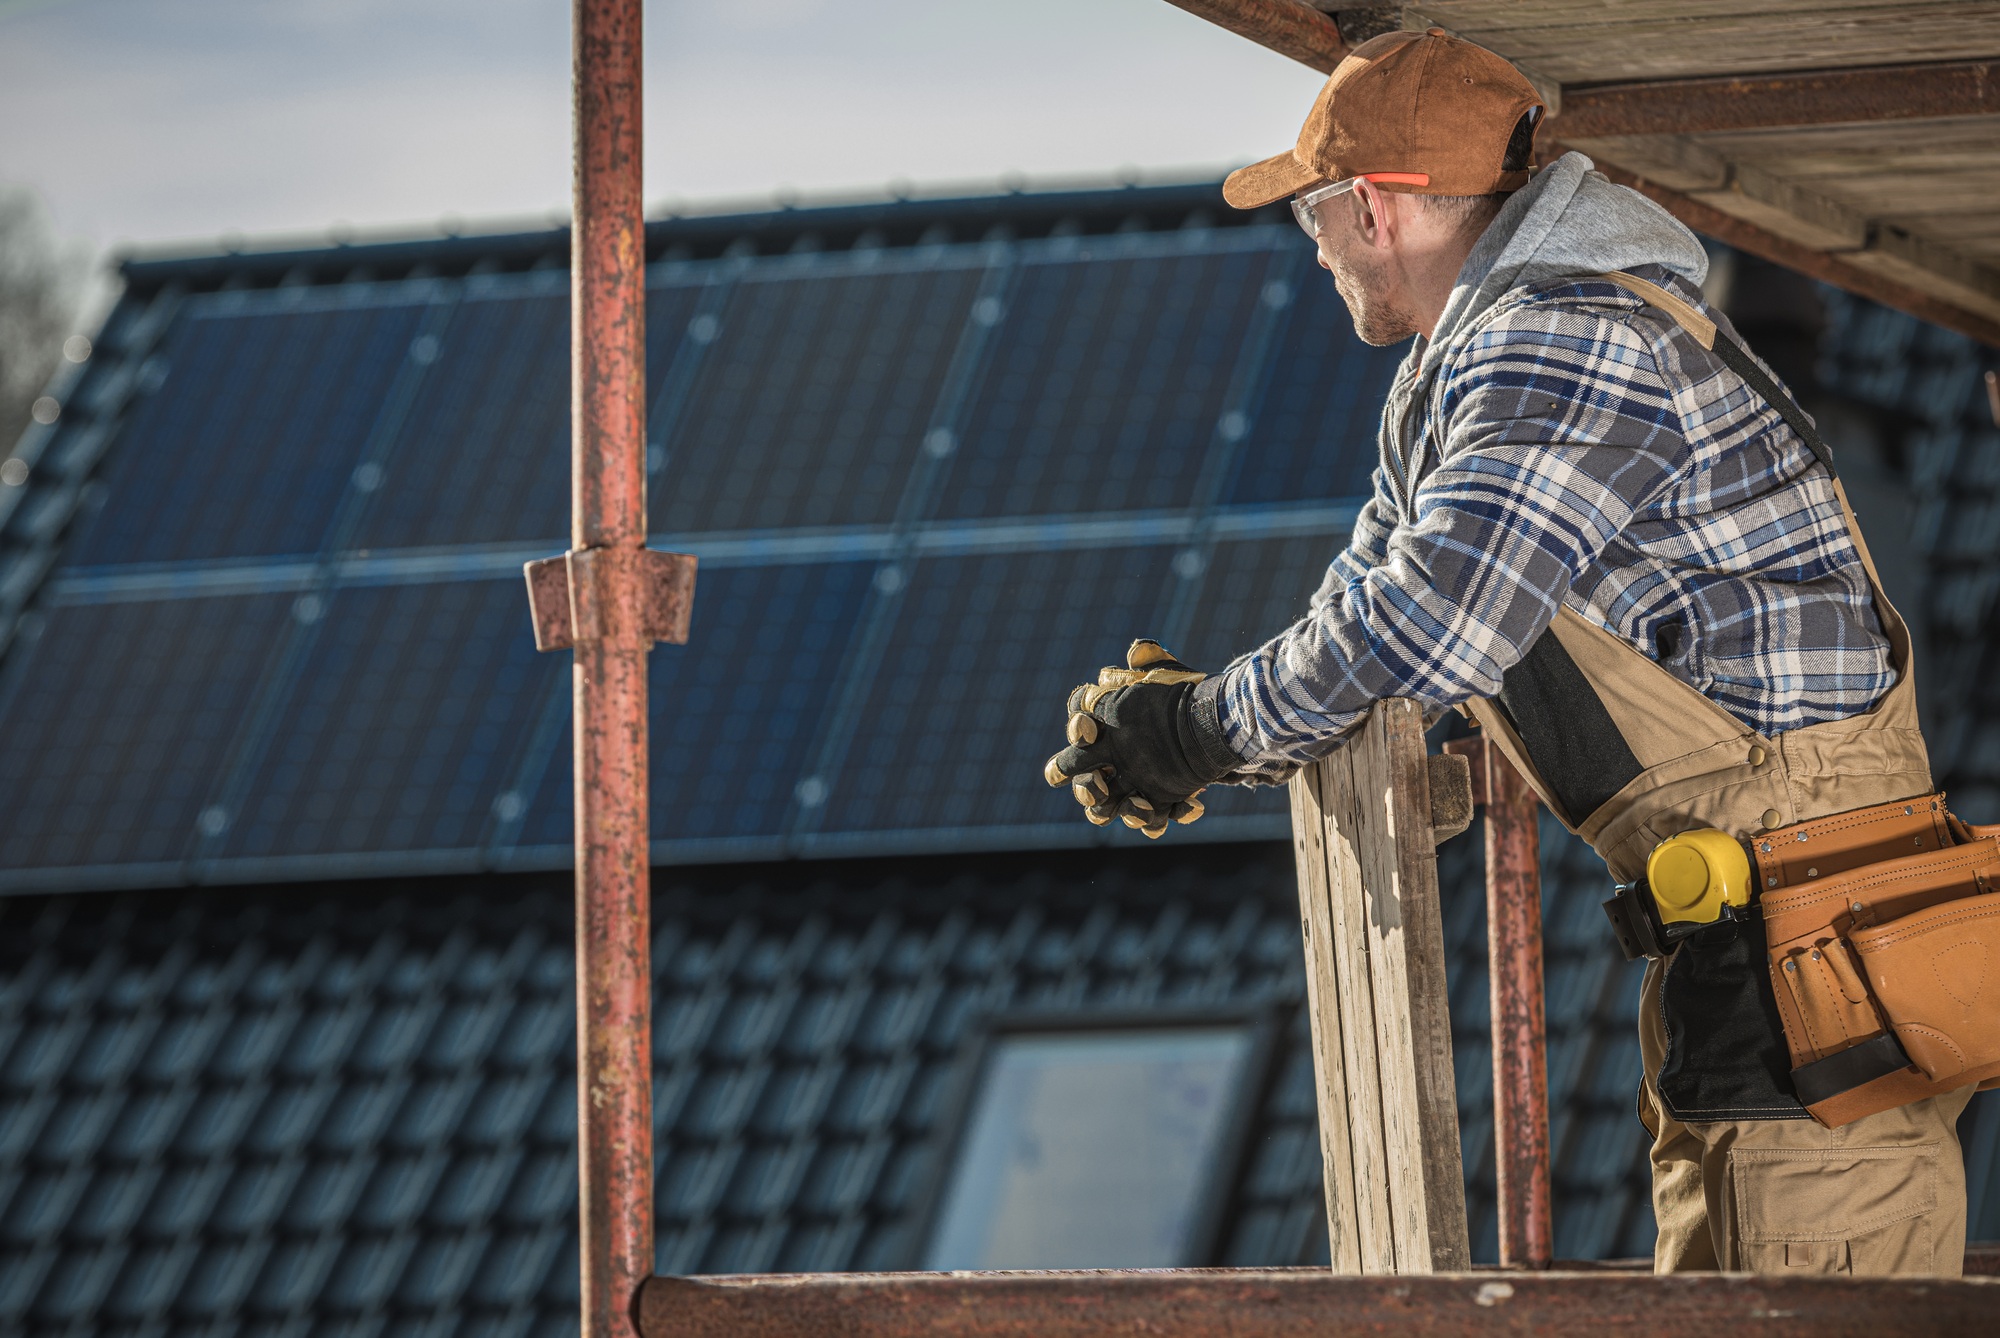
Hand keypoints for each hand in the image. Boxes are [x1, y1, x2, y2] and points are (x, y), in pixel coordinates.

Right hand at [1042, 640, 1239, 837]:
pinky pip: (1152, 818)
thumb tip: (1139, 650)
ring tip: (1140, 807)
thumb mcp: (1168, 675)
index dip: (1078, 729)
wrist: (1213, 726)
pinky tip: (1191, 805)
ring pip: (1108, 807)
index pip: (1080, 728)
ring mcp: (1129, 783)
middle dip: (1085, 785)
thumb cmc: (1178, 698)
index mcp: (1103, 727)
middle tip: (1097, 785)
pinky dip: (1163, 817)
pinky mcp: (1156, 801)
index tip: (1088, 730)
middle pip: (1081, 778)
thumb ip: (1152, 660)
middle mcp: (1108, 759)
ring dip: (1118, 811)